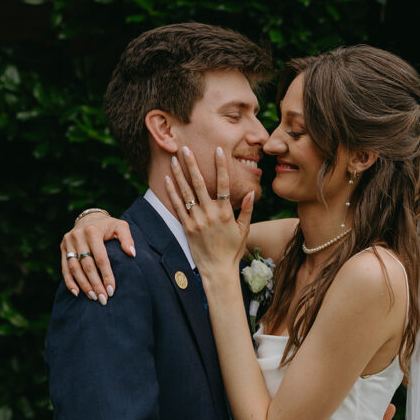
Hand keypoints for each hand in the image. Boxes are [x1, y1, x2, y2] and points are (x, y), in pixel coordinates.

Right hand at [60, 214, 134, 303]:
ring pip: (74, 268)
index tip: (112, 290)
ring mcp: (68, 242)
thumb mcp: (120, 226)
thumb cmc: (108, 226)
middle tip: (103, 299)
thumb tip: (132, 254)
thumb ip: (127, 238)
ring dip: (84, 285)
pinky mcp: (62, 248)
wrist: (89, 219)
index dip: (106, 275)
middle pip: (87, 265)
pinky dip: (69, 282)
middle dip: (95, 284)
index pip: (100, 258)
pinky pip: (65, 268)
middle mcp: (77, 236)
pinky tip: (76, 293)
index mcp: (92, 231)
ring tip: (93, 297)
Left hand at [165, 147, 252, 275]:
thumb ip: (247, 210)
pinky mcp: (187, 227)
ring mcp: (197, 220)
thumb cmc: (232, 251)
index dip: (221, 166)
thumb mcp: (244, 230)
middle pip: (200, 184)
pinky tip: (168, 179)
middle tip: (185, 149)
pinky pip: (178, 206)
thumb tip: (252, 192)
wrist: (217, 270)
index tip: (217, 150)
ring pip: (186, 192)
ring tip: (173, 158)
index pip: (224, 184)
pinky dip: (172, 192)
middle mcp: (211, 214)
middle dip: (192, 164)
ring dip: (179, 174)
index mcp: (226, 212)